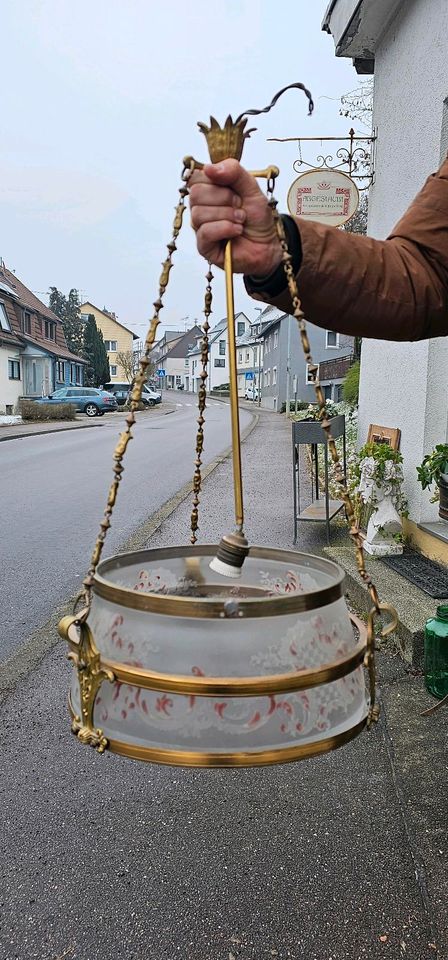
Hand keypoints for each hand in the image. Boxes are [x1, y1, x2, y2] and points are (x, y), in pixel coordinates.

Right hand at [188, 159, 282, 276]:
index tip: (233, 188)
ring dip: (227, 215)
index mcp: (209, 191)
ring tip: (241, 220)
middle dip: (223, 198)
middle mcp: (201, 208)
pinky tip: (237, 231)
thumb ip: (234, 171)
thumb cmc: (257, 218)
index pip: (196, 177)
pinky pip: (205, 232)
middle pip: (195, 193)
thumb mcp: (251, 188)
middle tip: (239, 206)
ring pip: (199, 213)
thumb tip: (209, 167)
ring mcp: (200, 227)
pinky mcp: (203, 246)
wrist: (268, 244)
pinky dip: (225, 229)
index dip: (215, 180)